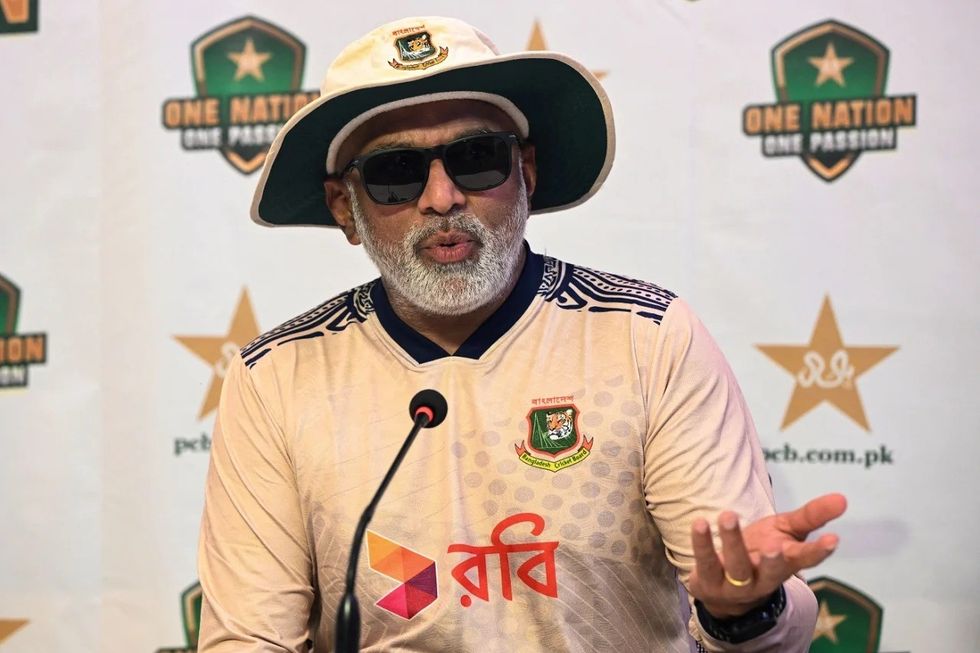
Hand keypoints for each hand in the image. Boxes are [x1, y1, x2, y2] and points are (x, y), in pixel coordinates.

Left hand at [687, 493, 846, 618]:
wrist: (727, 590)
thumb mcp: (787, 532)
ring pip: (736, 567)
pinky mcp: (709, 582)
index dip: (818, 552)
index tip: (833, 539)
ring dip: (732, 541)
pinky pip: (705, 562)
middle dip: (773, 561)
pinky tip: (699, 523)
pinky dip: (702, 543)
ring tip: (728, 516)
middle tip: (774, 546)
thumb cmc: (762, 552)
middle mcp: (763, 578)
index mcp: (786, 564)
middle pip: (771, 571)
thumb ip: (812, 516)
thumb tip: (843, 498)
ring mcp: (736, 585)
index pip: (805, 560)